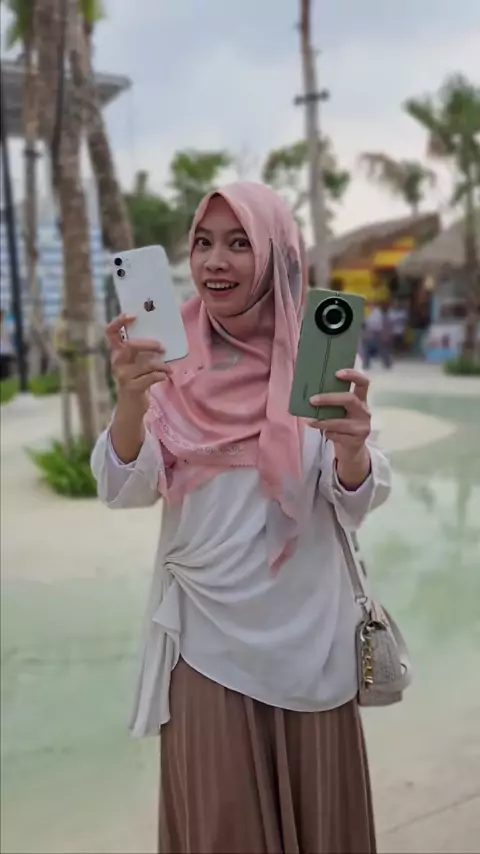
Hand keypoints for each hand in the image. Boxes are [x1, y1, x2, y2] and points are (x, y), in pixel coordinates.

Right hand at [106, 313, 170, 414]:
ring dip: (161, 365)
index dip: (119, 321)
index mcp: (117, 350)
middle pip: (131, 345)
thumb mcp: (138, 360)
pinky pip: (150, 378)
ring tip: (168, 368)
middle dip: (149, 344)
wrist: (132, 403)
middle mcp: (117, 361)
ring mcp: (122, 375)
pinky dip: (160, 376)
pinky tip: (164, 377)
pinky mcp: (131, 387)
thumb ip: (144, 348)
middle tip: (163, 347)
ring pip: (145, 364)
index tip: (134, 315)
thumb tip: (164, 333)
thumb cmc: (138, 376)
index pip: (111, 331)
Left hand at [308, 368, 370, 487]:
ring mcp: (362, 426)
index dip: (352, 375)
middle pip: (350, 399)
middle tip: (312, 400)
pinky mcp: (357, 440)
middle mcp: (364, 411)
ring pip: (341, 422)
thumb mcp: (339, 412)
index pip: (363, 382)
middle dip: (329, 399)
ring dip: (323, 421)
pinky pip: (338, 435)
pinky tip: (325, 434)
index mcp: (360, 400)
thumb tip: (308, 394)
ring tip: (310, 421)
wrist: (351, 449)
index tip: (337, 373)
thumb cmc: (341, 425)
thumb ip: (331, 403)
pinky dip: (328, 434)